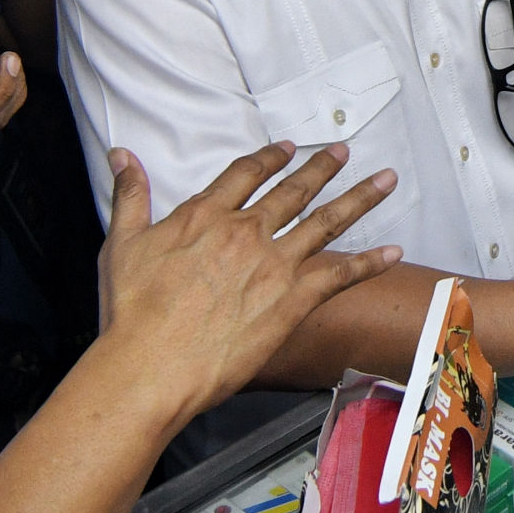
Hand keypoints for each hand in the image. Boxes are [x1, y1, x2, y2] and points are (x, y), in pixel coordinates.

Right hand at [96, 141, 402, 420]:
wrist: (151, 365)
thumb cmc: (131, 313)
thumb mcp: (120, 244)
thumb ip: (129, 196)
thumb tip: (123, 155)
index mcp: (205, 216)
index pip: (245, 174)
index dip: (269, 158)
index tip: (287, 148)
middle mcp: (245, 232)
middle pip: (293, 191)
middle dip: (322, 168)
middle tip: (343, 151)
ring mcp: (273, 265)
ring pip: (326, 222)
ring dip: (359, 198)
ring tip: (386, 180)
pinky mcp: (292, 300)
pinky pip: (340, 275)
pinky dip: (369, 263)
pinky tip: (393, 252)